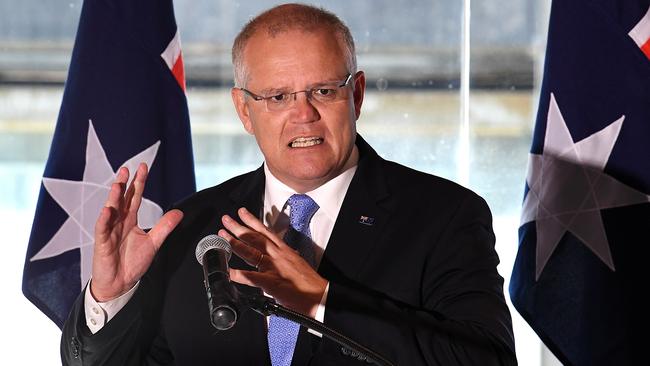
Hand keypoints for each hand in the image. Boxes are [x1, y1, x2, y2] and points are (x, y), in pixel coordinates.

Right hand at [90, 163, 182, 301]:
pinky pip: (102, 229)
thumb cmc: (132, 262)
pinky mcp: (102, 243)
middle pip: (121, 199)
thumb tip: (179, 212)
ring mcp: (109, 231)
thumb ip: (164, 227)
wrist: (120, 283)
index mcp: (129, 220)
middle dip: (124, 184)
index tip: (143, 168)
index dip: (139, 183)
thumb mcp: (153, 242)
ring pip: (110, 211)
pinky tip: (108, 210)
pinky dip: (104, 220)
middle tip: (128, 169)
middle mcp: (118, 222)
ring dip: (113, 197)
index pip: (134, 197)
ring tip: (118, 184)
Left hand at [220, 207, 326, 317]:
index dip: (252, 221)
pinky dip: (239, 274)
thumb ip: (286, 258)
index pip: (265, 232)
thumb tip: (281, 256)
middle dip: (238, 228)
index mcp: (284, 251)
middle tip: (226, 220)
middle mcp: (278, 256)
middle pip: (255, 238)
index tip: (242, 213)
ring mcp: (274, 268)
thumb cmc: (310, 283)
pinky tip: (229, 271)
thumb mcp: (297, 263)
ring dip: (235, 244)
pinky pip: (252, 277)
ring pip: (251, 252)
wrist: (319, 296)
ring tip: (223, 237)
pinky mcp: (271, 283)